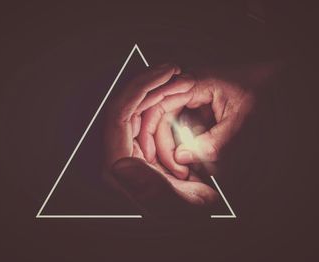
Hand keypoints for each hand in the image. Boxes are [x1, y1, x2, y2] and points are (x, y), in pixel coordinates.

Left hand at [103, 64, 217, 216]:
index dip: (138, 90)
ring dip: (154, 90)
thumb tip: (119, 165)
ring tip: (177, 78)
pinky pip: (142, 115)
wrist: (195, 211)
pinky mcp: (137, 145)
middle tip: (173, 70)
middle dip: (148, 85)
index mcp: (121, 167)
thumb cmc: (189, 210)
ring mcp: (127, 148)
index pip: (118, 117)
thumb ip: (150, 189)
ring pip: (133, 108)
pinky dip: (158, 100)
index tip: (163, 74)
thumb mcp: (181, 204)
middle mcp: (118, 155)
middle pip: (124, 107)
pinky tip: (172, 91)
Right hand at [138, 64, 277, 178]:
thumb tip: (181, 157)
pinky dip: (183, 143)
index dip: (151, 132)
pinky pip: (180, 125)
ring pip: (168, 123)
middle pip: (160, 117)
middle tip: (177, 169)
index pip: (159, 106)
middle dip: (163, 144)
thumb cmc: (263, 93)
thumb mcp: (240, 122)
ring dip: (172, 146)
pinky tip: (189, 158)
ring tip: (184, 169)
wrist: (279, 83)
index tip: (153, 155)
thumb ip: (211, 143)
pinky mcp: (197, 107)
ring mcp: (192, 97)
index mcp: (195, 83)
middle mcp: (188, 87)